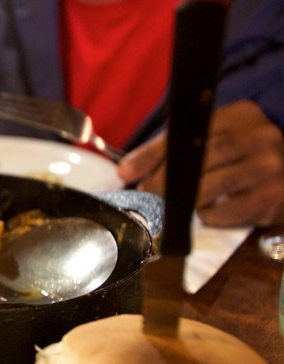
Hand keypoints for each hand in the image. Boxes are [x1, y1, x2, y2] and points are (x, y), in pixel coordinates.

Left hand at [117, 100, 283, 226]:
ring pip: (215, 184)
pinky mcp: (274, 196)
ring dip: (184, 199)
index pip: (191, 131)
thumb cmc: (239, 160)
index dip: (155, 152)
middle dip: (165, 178)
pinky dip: (208, 215)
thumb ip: (173, 150)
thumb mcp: (214, 142)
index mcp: (241, 115)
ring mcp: (271, 166)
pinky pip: (229, 210)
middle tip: (144, 192)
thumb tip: (127, 171)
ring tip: (167, 205)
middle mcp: (260, 136)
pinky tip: (203, 214)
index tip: (127, 171)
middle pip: (204, 156)